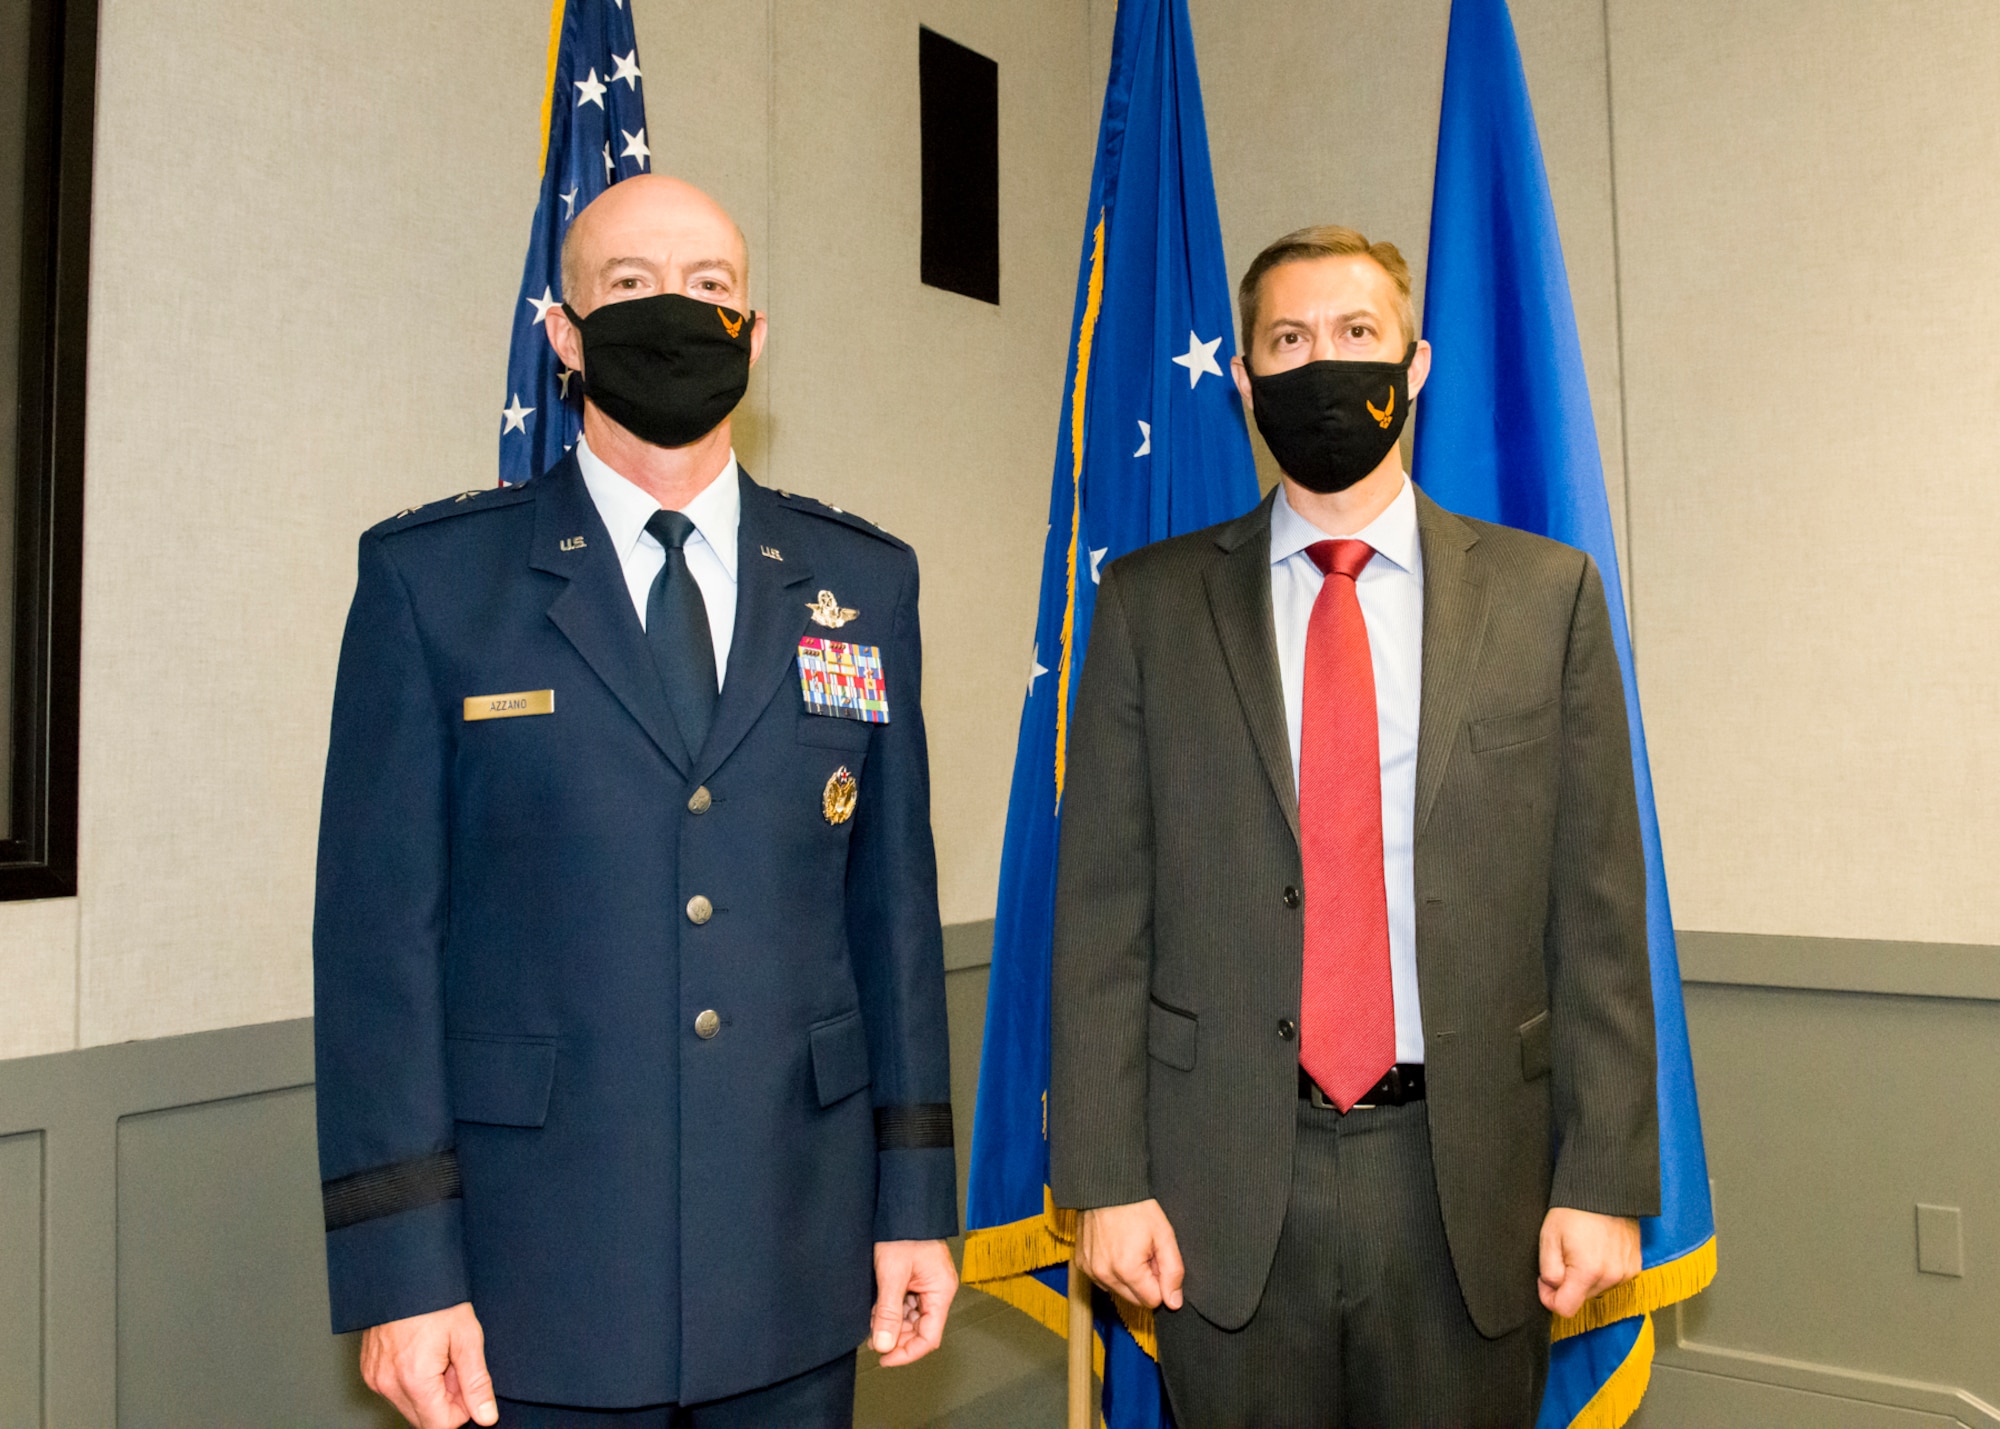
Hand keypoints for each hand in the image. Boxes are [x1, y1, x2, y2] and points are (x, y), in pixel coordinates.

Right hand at [359, 1301, 497, 1427]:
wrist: (405, 1271)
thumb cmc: (437, 1298)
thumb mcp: (467, 1337)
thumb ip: (477, 1382)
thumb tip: (485, 1416)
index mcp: (413, 1379)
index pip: (440, 1426)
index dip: (462, 1410)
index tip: (468, 1383)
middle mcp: (387, 1384)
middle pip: (424, 1418)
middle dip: (445, 1399)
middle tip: (454, 1363)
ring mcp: (375, 1377)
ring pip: (410, 1405)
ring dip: (429, 1390)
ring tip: (438, 1353)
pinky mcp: (369, 1370)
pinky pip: (395, 1390)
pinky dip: (411, 1380)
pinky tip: (422, 1352)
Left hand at [871, 1239, 957, 1365]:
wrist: (902, 1206)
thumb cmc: (902, 1233)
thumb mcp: (892, 1275)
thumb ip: (888, 1312)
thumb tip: (884, 1344)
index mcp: (941, 1291)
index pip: (929, 1337)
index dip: (907, 1353)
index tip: (885, 1358)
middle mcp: (937, 1291)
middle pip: (920, 1329)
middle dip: (896, 1336)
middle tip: (873, 1337)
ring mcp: (927, 1285)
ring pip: (910, 1317)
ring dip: (891, 1322)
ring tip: (873, 1316)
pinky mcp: (916, 1279)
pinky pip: (905, 1303)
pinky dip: (890, 1309)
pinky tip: (877, 1305)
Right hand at [1076, 1199, 1183, 1310]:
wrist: (1106, 1186)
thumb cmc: (1137, 1208)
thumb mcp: (1164, 1235)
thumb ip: (1173, 1272)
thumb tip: (1174, 1303)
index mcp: (1127, 1270)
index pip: (1152, 1300)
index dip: (1160, 1281)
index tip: (1156, 1258)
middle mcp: (1105, 1275)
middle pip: (1134, 1300)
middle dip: (1144, 1282)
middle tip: (1144, 1252)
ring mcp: (1090, 1270)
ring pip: (1118, 1291)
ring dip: (1127, 1277)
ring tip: (1129, 1247)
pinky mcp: (1081, 1263)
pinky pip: (1102, 1280)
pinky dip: (1110, 1270)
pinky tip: (1114, 1248)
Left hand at [1537, 1208, 1641, 1318]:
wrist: (1605, 1191)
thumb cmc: (1574, 1211)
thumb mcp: (1548, 1238)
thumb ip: (1548, 1272)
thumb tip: (1552, 1290)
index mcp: (1587, 1272)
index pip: (1565, 1309)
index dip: (1550, 1298)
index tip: (1546, 1281)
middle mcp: (1611, 1277)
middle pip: (1581, 1299)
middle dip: (1568, 1284)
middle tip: (1563, 1255)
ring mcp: (1626, 1273)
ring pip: (1596, 1290)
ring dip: (1585, 1277)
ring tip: (1582, 1249)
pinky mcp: (1635, 1267)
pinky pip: (1612, 1280)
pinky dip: (1602, 1271)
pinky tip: (1597, 1251)